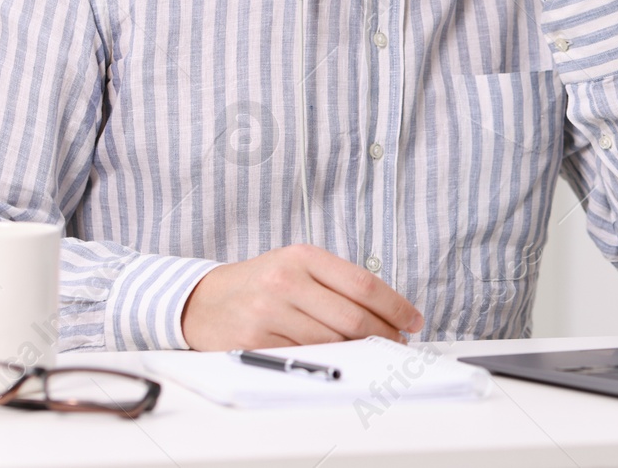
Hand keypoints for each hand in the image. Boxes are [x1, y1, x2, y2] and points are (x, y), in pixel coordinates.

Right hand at [179, 244, 424, 350]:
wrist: (204, 301)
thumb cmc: (260, 283)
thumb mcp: (296, 265)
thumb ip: (336, 282)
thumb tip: (386, 311)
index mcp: (302, 256)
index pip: (362, 283)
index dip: (394, 305)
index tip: (413, 319)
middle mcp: (286, 281)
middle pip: (352, 317)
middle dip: (384, 334)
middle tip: (397, 341)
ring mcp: (270, 312)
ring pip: (333, 342)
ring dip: (360, 351)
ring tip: (372, 350)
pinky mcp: (256, 342)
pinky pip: (306, 356)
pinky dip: (329, 360)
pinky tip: (340, 358)